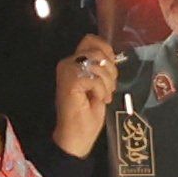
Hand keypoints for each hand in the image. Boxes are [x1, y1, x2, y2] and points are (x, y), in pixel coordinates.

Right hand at [47, 33, 117, 160]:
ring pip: (98, 63)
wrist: (76, 137)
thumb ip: (101, 67)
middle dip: (110, 69)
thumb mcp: (99, 84)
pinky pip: (95, 78)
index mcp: (74, 62)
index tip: (110, 70)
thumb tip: (110, 55)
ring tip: (103, 96)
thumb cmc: (87, 114)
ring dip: (107, 82)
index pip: (92, 39)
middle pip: (97, 50)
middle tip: (108, 87)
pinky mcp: (70, 81)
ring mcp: (67, 71)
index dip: (106, 51)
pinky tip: (97, 100)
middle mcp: (67, 63)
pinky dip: (101, 90)